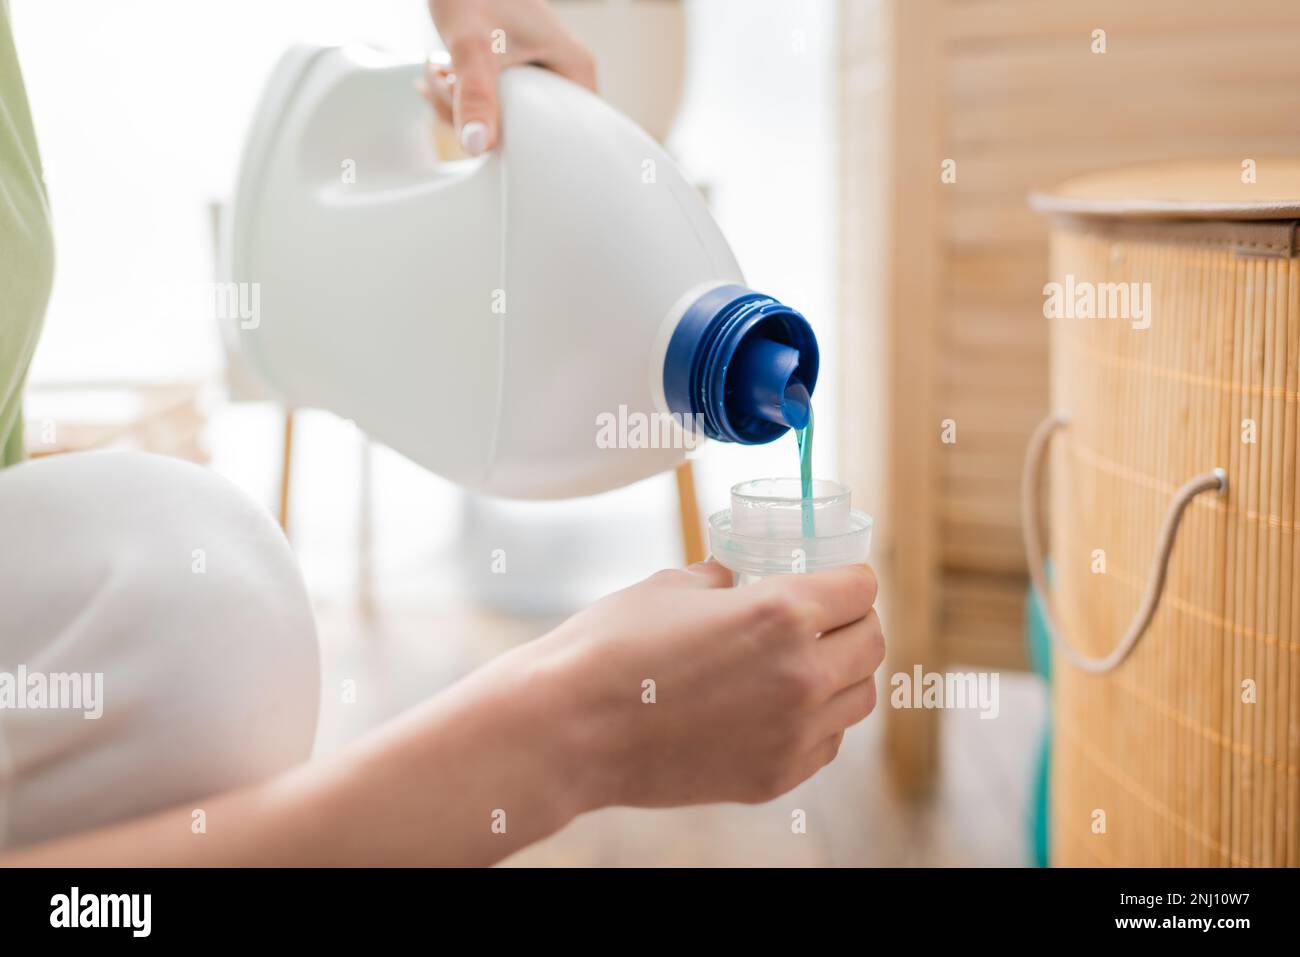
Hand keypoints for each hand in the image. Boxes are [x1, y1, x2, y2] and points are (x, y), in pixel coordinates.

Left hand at [422, 0, 596, 154]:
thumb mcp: (472, 45)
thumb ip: (476, 97)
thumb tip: (478, 147)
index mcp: (575, 70)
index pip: (567, 136)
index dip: (526, 145)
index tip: (488, 129)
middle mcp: (564, 76)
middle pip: (529, 133)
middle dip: (481, 123)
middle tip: (449, 89)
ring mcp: (540, 76)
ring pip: (505, 121)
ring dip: (461, 109)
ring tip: (440, 74)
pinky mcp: (517, 76)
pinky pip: (493, 105)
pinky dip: (461, 99)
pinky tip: (440, 76)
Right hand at [531, 560, 884, 809]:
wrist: (570, 730)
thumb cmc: (612, 647)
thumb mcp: (670, 586)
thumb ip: (720, 578)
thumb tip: (732, 575)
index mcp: (782, 612)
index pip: (861, 587)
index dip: (849, 576)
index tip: (837, 577)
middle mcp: (803, 675)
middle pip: (872, 642)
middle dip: (854, 622)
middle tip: (827, 616)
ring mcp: (793, 733)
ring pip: (860, 697)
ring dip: (843, 673)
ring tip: (807, 662)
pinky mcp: (775, 777)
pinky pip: (827, 742)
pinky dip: (819, 720)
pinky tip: (781, 705)